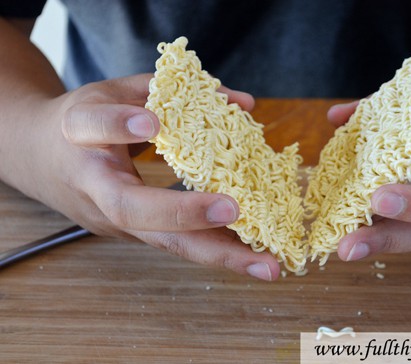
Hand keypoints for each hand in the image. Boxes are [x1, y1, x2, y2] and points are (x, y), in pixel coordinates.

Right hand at [19, 74, 278, 279]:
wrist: (36, 157)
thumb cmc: (82, 120)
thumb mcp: (114, 90)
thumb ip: (171, 89)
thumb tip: (244, 101)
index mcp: (78, 133)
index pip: (91, 127)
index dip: (117, 125)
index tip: (150, 122)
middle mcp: (92, 185)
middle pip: (131, 208)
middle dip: (184, 214)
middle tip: (234, 212)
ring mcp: (110, 219)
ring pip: (161, 241)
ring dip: (217, 256)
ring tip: (265, 267)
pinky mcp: (129, 234)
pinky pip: (174, 242)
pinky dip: (215, 251)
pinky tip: (253, 259)